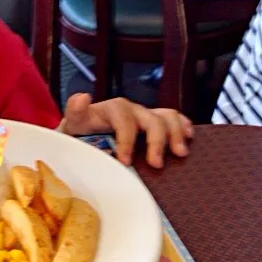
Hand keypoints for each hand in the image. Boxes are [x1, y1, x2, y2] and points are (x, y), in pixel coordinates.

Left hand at [61, 94, 192, 167]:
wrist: (82, 138)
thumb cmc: (79, 134)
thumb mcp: (72, 124)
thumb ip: (75, 111)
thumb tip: (83, 96)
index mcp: (112, 110)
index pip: (124, 119)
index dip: (127, 139)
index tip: (125, 160)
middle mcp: (132, 110)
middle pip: (151, 119)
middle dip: (156, 141)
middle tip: (155, 164)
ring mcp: (146, 117)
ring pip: (168, 117)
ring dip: (176, 134)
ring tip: (180, 153)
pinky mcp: (154, 126)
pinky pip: (175, 120)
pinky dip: (185, 127)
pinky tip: (190, 139)